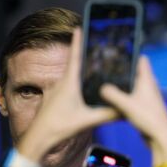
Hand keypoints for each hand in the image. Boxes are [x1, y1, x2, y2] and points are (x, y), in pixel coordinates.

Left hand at [19, 28, 118, 159]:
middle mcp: (60, 83)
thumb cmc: (61, 127)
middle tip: (95, 50)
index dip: (78, 42)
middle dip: (85, 58)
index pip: (75, 57)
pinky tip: (84, 93)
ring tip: (93, 71)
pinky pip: (67, 88)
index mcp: (69, 83)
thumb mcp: (88, 120)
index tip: (80, 28)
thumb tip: (127, 110)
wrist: (40, 138)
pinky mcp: (54, 99)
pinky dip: (76, 86)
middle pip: (75, 66)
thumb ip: (108, 114)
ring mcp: (55, 91)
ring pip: (71, 78)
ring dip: (81, 73)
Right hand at [100, 57, 166, 153]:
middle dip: (122, 69)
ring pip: (132, 86)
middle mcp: (149, 86)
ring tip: (104, 80)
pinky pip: (132, 97)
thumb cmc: (148, 118)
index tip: (116, 50)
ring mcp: (147, 97)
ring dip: (122, 84)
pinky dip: (124, 96)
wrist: (161, 137)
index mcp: (147, 80)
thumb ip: (112, 94)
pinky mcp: (145, 107)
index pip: (141, 59)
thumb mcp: (127, 104)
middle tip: (104, 65)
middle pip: (134, 72)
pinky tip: (112, 98)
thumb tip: (101, 87)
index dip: (130, 53)